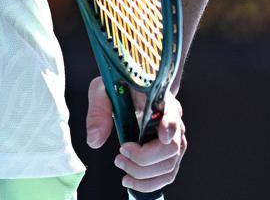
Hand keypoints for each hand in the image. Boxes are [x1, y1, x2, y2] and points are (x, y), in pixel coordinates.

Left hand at [85, 76, 186, 192]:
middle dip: (144, 158)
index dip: (170, 125)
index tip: (161, 135)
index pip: (173, 113)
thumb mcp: (103, 90)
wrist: (130, 91)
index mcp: (161, 100)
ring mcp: (174, 140)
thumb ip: (98, 112)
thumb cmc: (119, 87)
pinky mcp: (169, 155)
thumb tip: (95, 140)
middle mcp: (173, 121)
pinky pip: (166, 176)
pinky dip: (148, 183)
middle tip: (120, 156)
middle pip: (171, 148)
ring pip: (169, 166)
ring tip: (122, 167)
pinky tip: (130, 180)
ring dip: (143, 174)